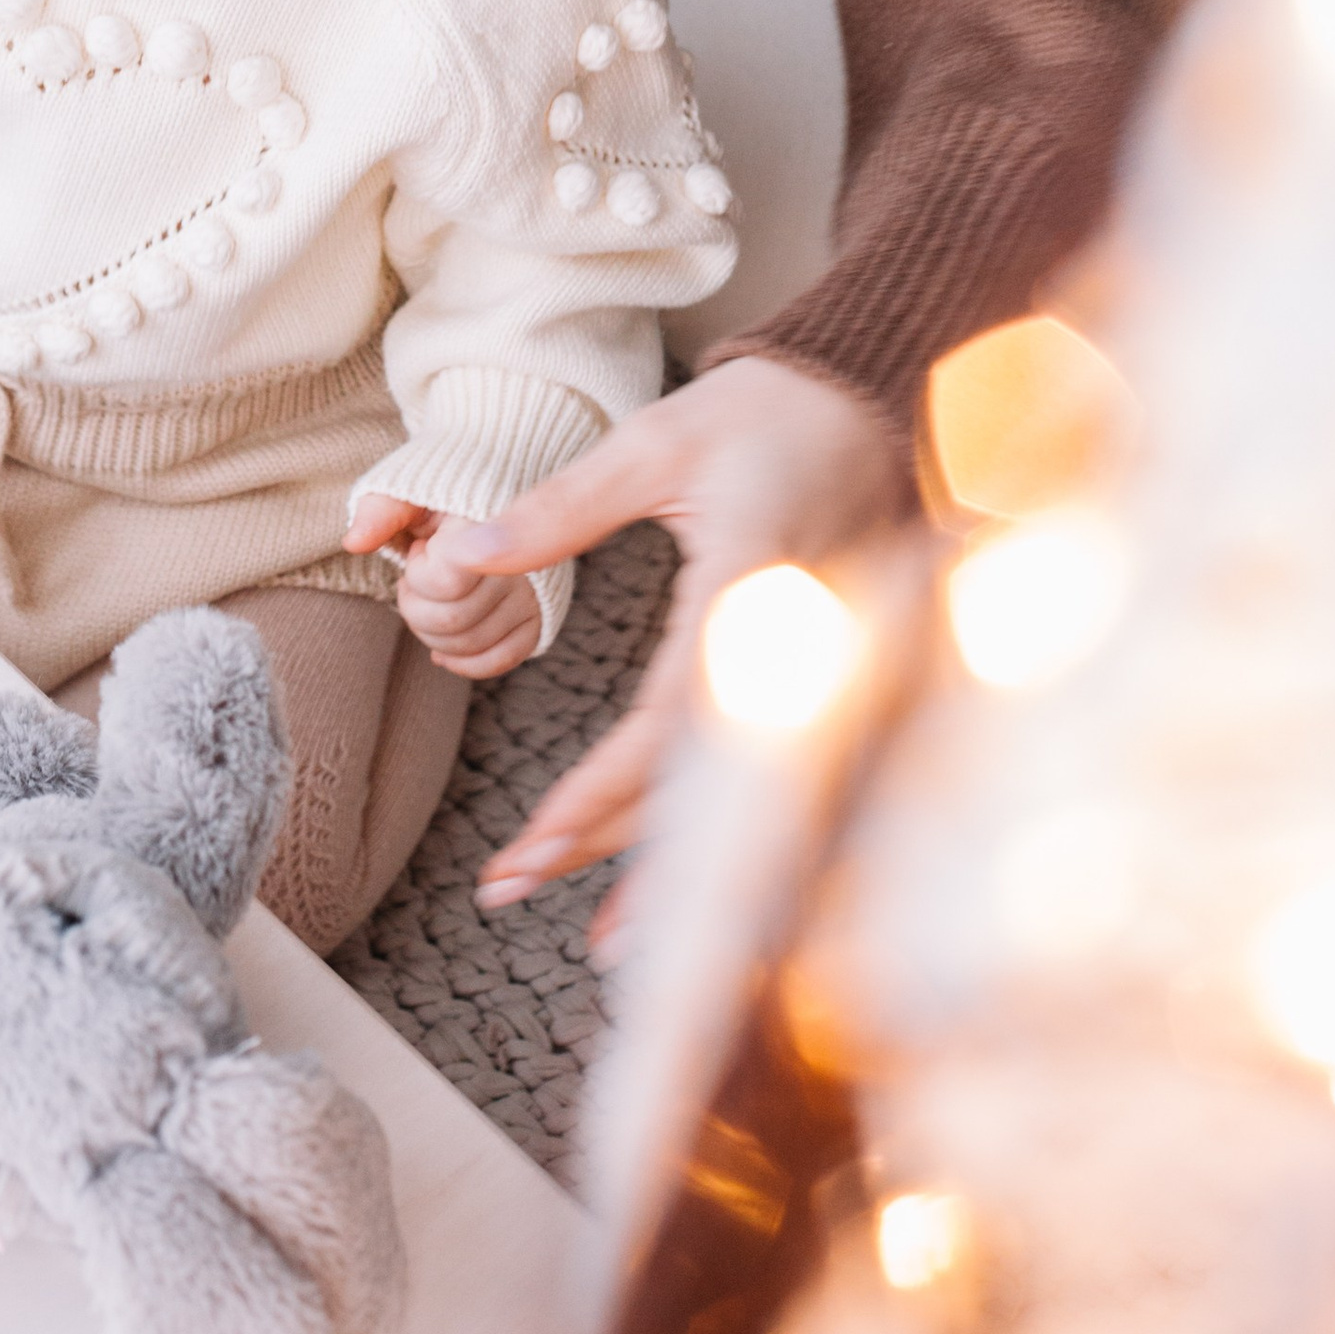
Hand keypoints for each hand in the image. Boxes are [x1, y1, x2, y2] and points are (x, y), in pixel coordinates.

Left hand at [343, 497, 544, 677]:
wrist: (491, 488)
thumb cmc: (440, 491)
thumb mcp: (408, 488)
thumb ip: (380, 510)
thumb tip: (354, 542)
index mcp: (486, 522)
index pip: (444, 582)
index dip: (418, 574)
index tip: (421, 549)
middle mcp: (520, 561)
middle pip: (452, 621)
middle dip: (416, 606)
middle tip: (418, 576)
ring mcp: (533, 592)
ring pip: (470, 644)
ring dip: (433, 632)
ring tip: (434, 594)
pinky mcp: (538, 615)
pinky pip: (502, 659)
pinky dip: (466, 661)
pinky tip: (443, 648)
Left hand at [450, 358, 906, 908]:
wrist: (871, 396)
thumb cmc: (766, 413)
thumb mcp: (657, 444)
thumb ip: (563, 507)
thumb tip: (463, 551)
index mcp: (748, 593)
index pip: (670, 724)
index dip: (601, 791)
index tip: (531, 839)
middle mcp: (791, 651)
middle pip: (698, 781)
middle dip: (605, 845)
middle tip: (508, 888)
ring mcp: (813, 673)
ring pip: (733, 794)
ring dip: (661, 864)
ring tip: (589, 936)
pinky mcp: (818, 680)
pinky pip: (760, 774)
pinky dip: (714, 835)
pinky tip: (679, 891)